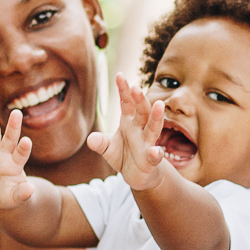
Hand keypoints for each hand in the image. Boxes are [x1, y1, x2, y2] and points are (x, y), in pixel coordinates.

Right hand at [0, 106, 34, 208]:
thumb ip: (22, 193)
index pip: (21, 154)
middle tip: (17, 113)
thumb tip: (30, 190)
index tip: (27, 141)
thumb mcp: (15, 198)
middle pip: (10, 138)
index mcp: (16, 164)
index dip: (24, 148)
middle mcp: (5, 154)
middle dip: (13, 126)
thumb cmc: (8, 196)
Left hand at [87, 73, 166, 190]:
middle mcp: (140, 129)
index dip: (124, 90)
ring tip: (158, 104)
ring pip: (153, 128)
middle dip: (139, 99)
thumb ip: (99, 142)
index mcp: (129, 122)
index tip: (120, 75)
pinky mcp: (151, 160)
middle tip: (136, 87)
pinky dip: (156, 153)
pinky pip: (155, 155)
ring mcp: (147, 143)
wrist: (138, 175)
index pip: (126, 103)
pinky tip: (156, 151)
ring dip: (156, 117)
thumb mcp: (107, 148)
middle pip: (142, 111)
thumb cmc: (124, 155)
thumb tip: (91, 139)